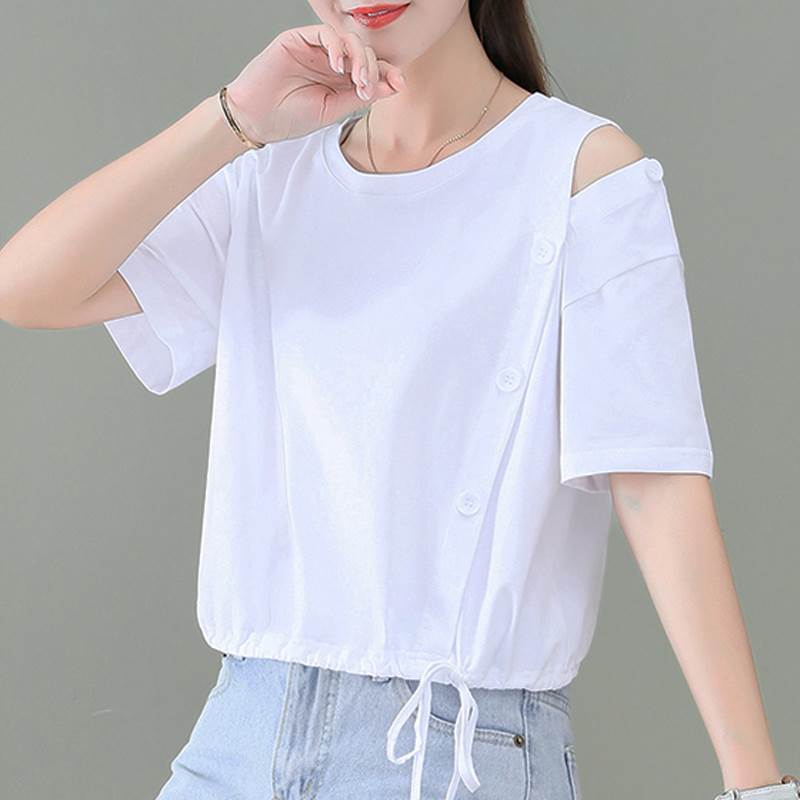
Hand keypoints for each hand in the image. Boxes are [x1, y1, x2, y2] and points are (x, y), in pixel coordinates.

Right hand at [225, 23, 405, 145]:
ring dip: (359, 58)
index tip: (399, 84)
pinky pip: (326, 33)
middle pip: (365, 53)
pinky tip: (336, 66)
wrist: (258, 118)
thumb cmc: (291, 117)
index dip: (387, 73)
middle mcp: (331, 62)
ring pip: (349, 41)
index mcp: (341, 81)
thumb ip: (359, 96)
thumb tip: (393, 85)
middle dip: (373, 69)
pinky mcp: (299, 39)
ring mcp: (316, 50)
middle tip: (367, 88)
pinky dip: (336, 47)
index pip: (371, 69)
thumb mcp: (333, 110)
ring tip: (356, 79)